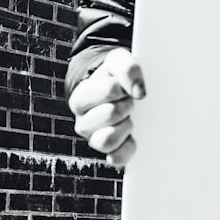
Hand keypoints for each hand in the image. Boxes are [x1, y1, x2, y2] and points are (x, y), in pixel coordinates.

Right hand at [68, 48, 145, 166]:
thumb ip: (128, 68)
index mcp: (81, 98)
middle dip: (127, 105)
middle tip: (130, 102)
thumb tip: (138, 93)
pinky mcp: (111, 154)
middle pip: (110, 114)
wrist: (123, 92)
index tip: (124, 86)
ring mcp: (95, 140)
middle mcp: (83, 122)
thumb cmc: (117, 76)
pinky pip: (117, 158)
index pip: (108, 91)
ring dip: (126, 126)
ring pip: (107, 140)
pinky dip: (128, 148)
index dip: (123, 86)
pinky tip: (134, 136)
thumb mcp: (119, 60)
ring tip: (130, 118)